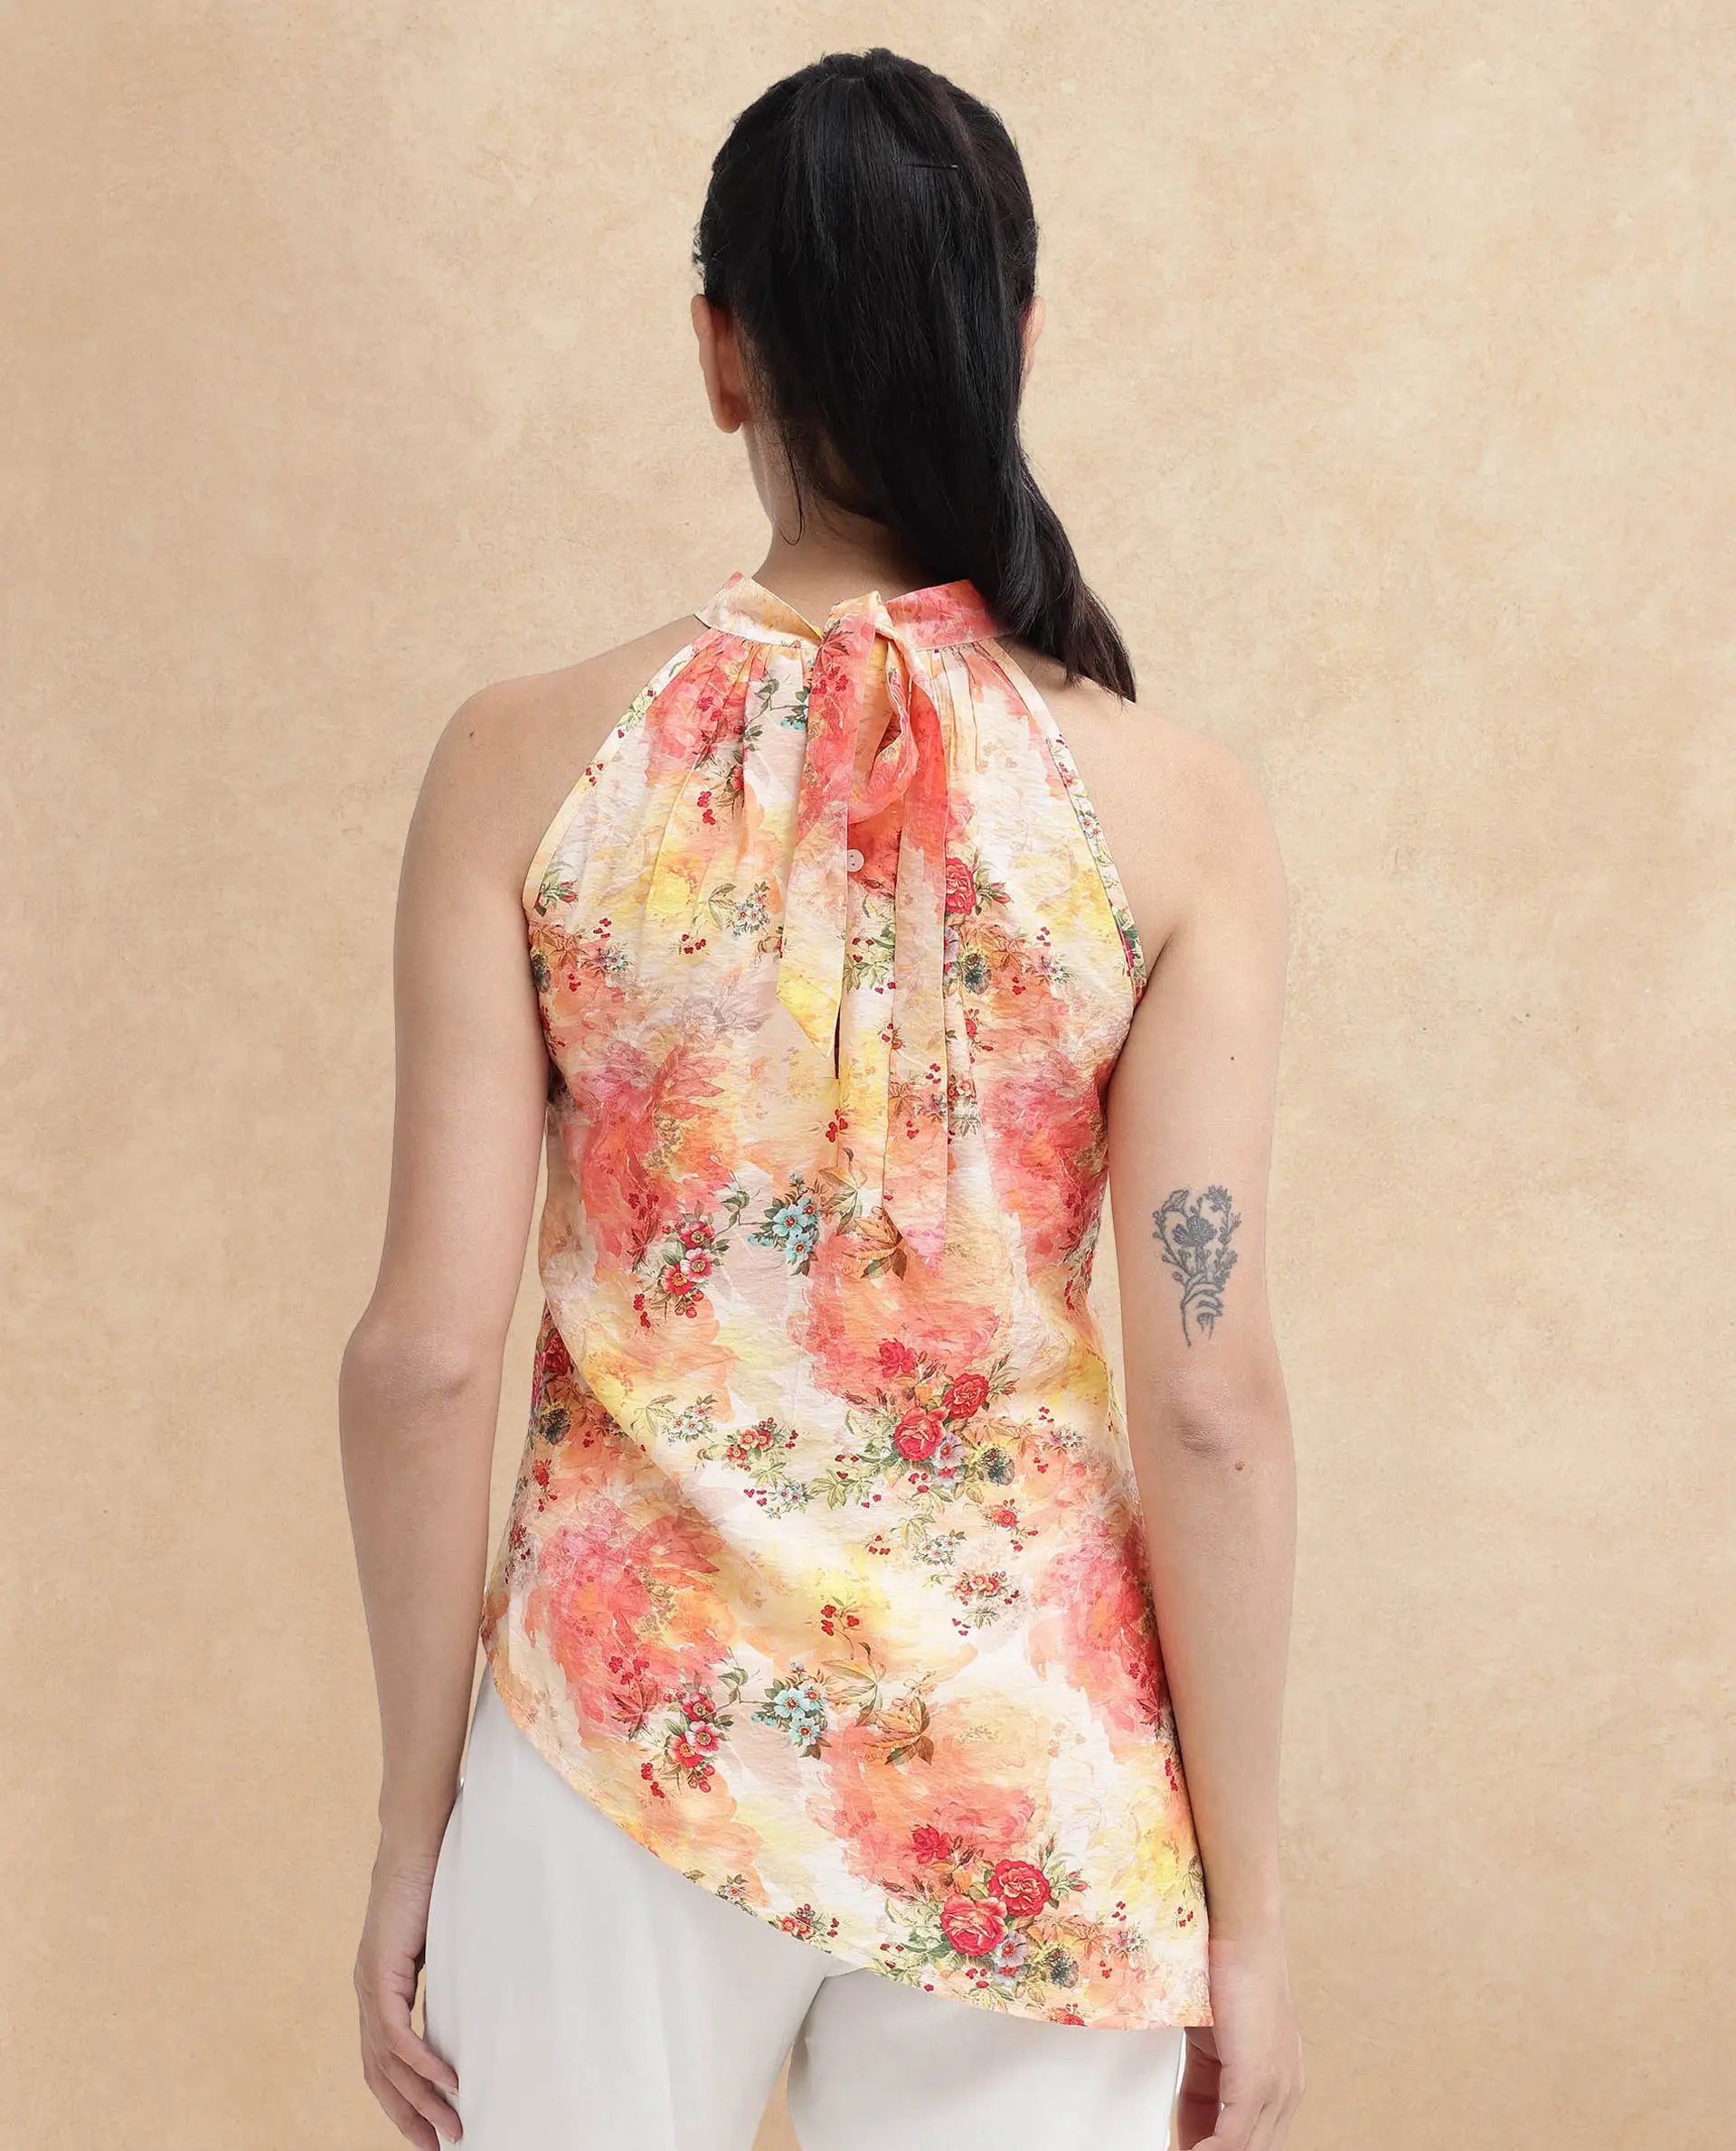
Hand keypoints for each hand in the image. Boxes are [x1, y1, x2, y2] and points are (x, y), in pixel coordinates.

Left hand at [354, 1839, 461, 2145]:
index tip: (431, 2126)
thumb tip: (465, 2003)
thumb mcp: (440, 1940)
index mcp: (379, 1986)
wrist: (417, 1836)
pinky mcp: (380, 1972)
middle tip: (440, 2145)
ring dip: (420, 2099)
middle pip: (380, 2075)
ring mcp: (369, 1983)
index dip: (405, 2098)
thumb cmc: (434, 1877)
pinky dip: (420, 2064)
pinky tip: (446, 2083)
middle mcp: (367, 1991)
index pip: (384, 2059)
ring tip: (450, 2127)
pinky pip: (396, 2035)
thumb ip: (441, 1974)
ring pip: (387, 2063)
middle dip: (410, 2115)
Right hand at [1178, 1931, 1303, 2149]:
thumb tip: (1191, 2123)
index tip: (1193, 2149)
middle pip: (1254, 2148)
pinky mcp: (1257, 2081)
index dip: (1220, 2148)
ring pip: (1247, 2149)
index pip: (1253, 2138)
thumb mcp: (1214, 2041)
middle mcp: (1285, 2089)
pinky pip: (1234, 2138)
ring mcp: (1275, 2087)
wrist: (1239, 1936)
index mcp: (1280, 2081)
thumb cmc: (1225, 1974)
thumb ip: (1208, 2084)